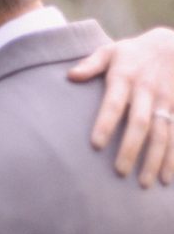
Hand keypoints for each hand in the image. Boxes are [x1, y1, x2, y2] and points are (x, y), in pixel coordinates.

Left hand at [68, 27, 173, 187]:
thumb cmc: (133, 52)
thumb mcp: (111, 51)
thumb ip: (90, 64)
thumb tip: (70, 76)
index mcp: (125, 78)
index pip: (114, 103)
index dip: (106, 124)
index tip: (96, 145)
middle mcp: (147, 91)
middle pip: (140, 123)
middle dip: (131, 149)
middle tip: (120, 172)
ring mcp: (166, 101)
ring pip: (163, 133)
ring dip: (156, 159)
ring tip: (144, 183)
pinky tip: (168, 179)